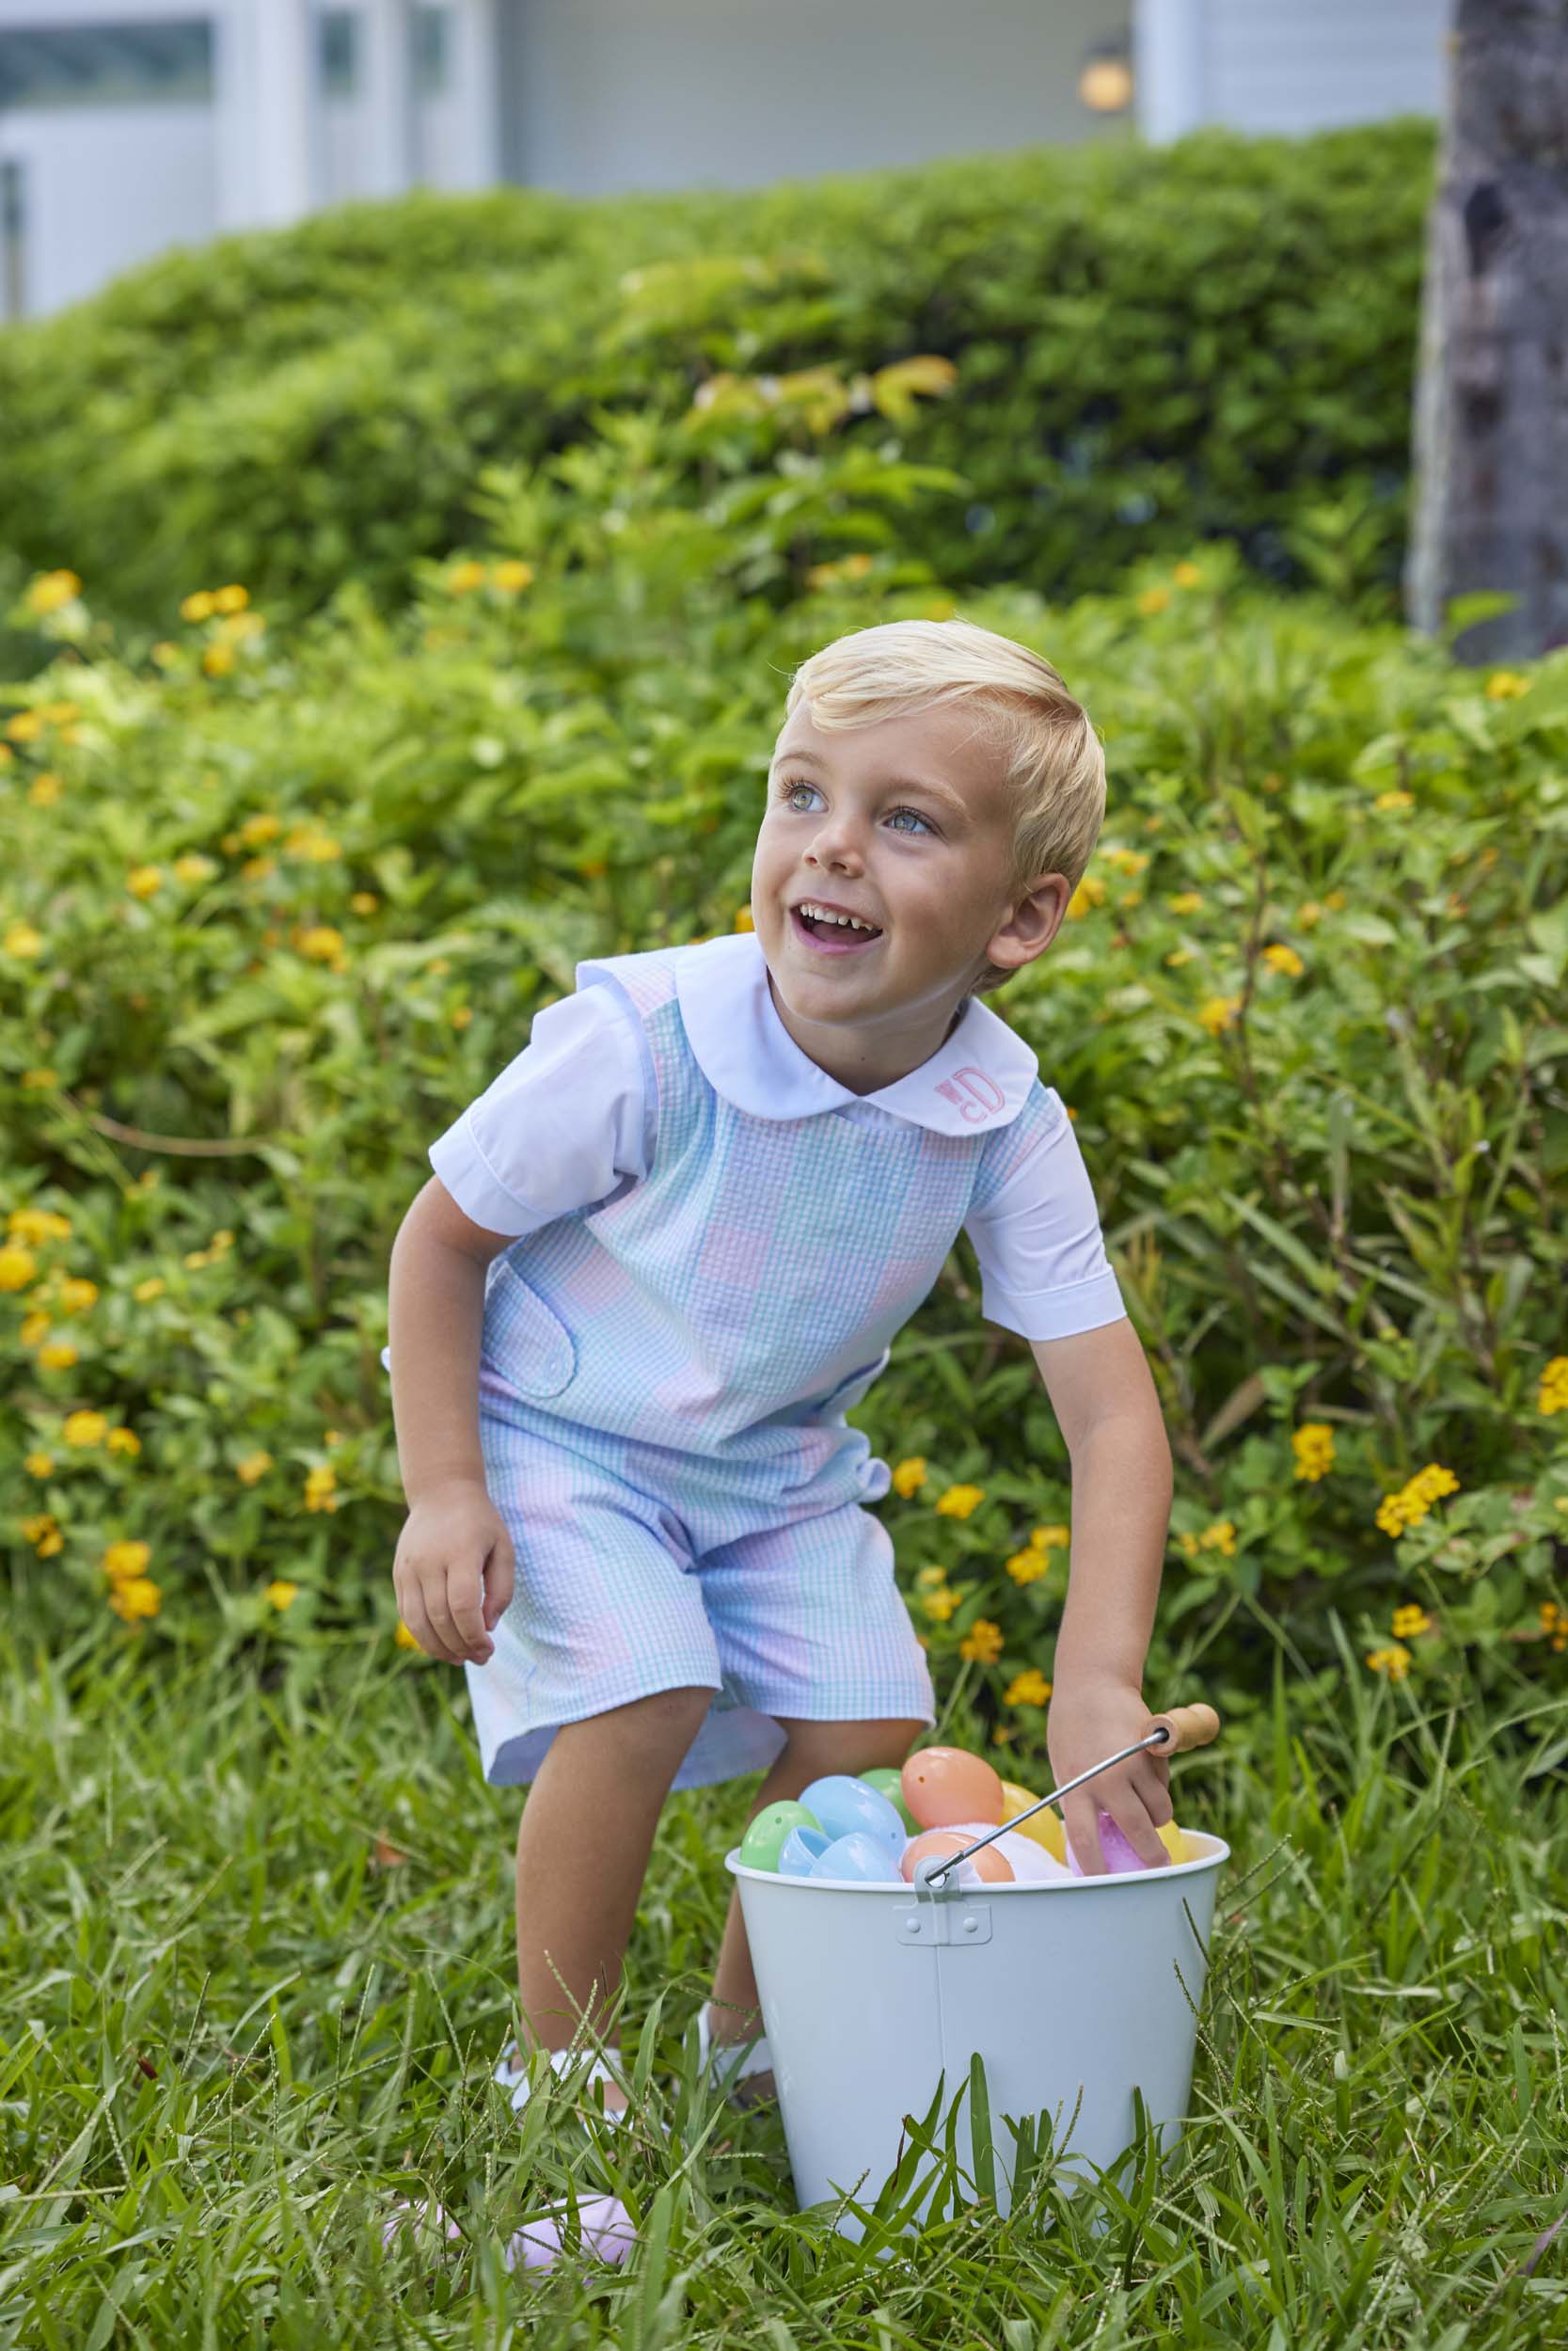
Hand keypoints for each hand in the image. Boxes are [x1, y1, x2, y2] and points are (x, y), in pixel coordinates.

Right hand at [392, 1479, 515, 1665]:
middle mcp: (429, 1560)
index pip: (462, 1605)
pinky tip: (441, 1645)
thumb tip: (487, 1626)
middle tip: (480, 1658)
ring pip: (418, 1621)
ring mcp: (409, 1568)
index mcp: (460, 1552)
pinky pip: (406, 1613)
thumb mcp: (503, 1548)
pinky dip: (422, 1635)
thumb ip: (502, 1589)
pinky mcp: (399, 1574)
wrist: (441, 1493)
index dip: (474, 1635)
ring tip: (460, 1658)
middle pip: (440, 1618)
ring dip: (439, 1648)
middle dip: (461, 1646)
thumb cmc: (480, 1523)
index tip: (488, 1648)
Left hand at [1045, 1674, 1171, 1873]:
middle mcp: (1107, 1780)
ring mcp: (1134, 1766)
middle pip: (1138, 1831)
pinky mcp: (1154, 1752)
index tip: (1105, 1885)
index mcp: (1076, 1786)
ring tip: (1146, 1808)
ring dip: (1158, 1816)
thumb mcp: (1065, 1766)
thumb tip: (1096, 1834)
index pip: (1085, 1839)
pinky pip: (1164, 1783)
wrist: (1093, 1683)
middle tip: (1160, 1866)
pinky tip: (1143, 1768)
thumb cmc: (1072, 1728)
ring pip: (1160, 1809)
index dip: (1096, 1869)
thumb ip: (1081, 1797)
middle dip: (1153, 1855)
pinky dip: (1159, 1786)